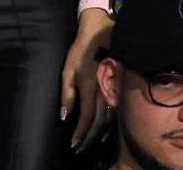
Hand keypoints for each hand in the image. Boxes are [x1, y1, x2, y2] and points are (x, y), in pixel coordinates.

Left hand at [61, 10, 114, 151]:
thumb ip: (67, 93)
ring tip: (90, 143)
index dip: (81, 133)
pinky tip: (103, 129)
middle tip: (80, 149)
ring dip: (99, 133)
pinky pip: (115, 111)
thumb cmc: (80, 50)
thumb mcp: (68, 69)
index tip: (74, 145)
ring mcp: (114, 89)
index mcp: (90, 87)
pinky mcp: (119, 86)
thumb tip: (64, 115)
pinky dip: (108, 123)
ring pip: (109, 119)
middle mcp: (104, 92)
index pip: (86, 118)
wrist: (101, 33)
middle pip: (99, 123)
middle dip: (89, 138)